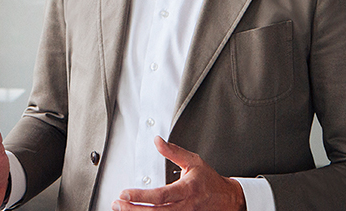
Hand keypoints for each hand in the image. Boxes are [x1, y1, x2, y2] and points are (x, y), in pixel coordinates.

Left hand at [112, 136, 245, 210]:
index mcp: (186, 190)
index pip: (160, 195)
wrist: (228, 200)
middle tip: (117, 204)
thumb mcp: (193, 162)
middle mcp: (185, 206)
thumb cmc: (210, 182)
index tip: (125, 194)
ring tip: (122, 209)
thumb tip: (158, 141)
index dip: (141, 196)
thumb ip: (173, 152)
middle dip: (133, 209)